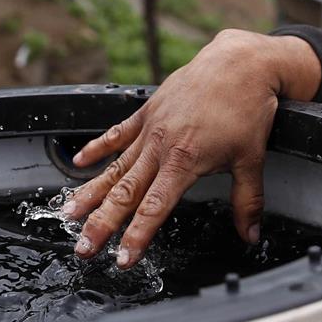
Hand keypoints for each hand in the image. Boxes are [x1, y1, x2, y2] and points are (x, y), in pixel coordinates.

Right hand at [64, 30, 320, 265]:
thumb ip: (248, 201)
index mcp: (185, 161)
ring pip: (115, 166)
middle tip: (82, 247)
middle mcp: (161, 146)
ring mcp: (150, 128)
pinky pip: (117, 133)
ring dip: (90, 191)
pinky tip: (79, 162)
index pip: (154, 208)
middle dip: (101, 223)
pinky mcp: (147, 111)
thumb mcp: (253, 159)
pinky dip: (97, 147)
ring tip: (68, 211)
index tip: (122, 259)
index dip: (136, 236)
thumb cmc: (247, 107)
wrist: (239, 63)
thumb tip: (252, 235)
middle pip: (125, 192)